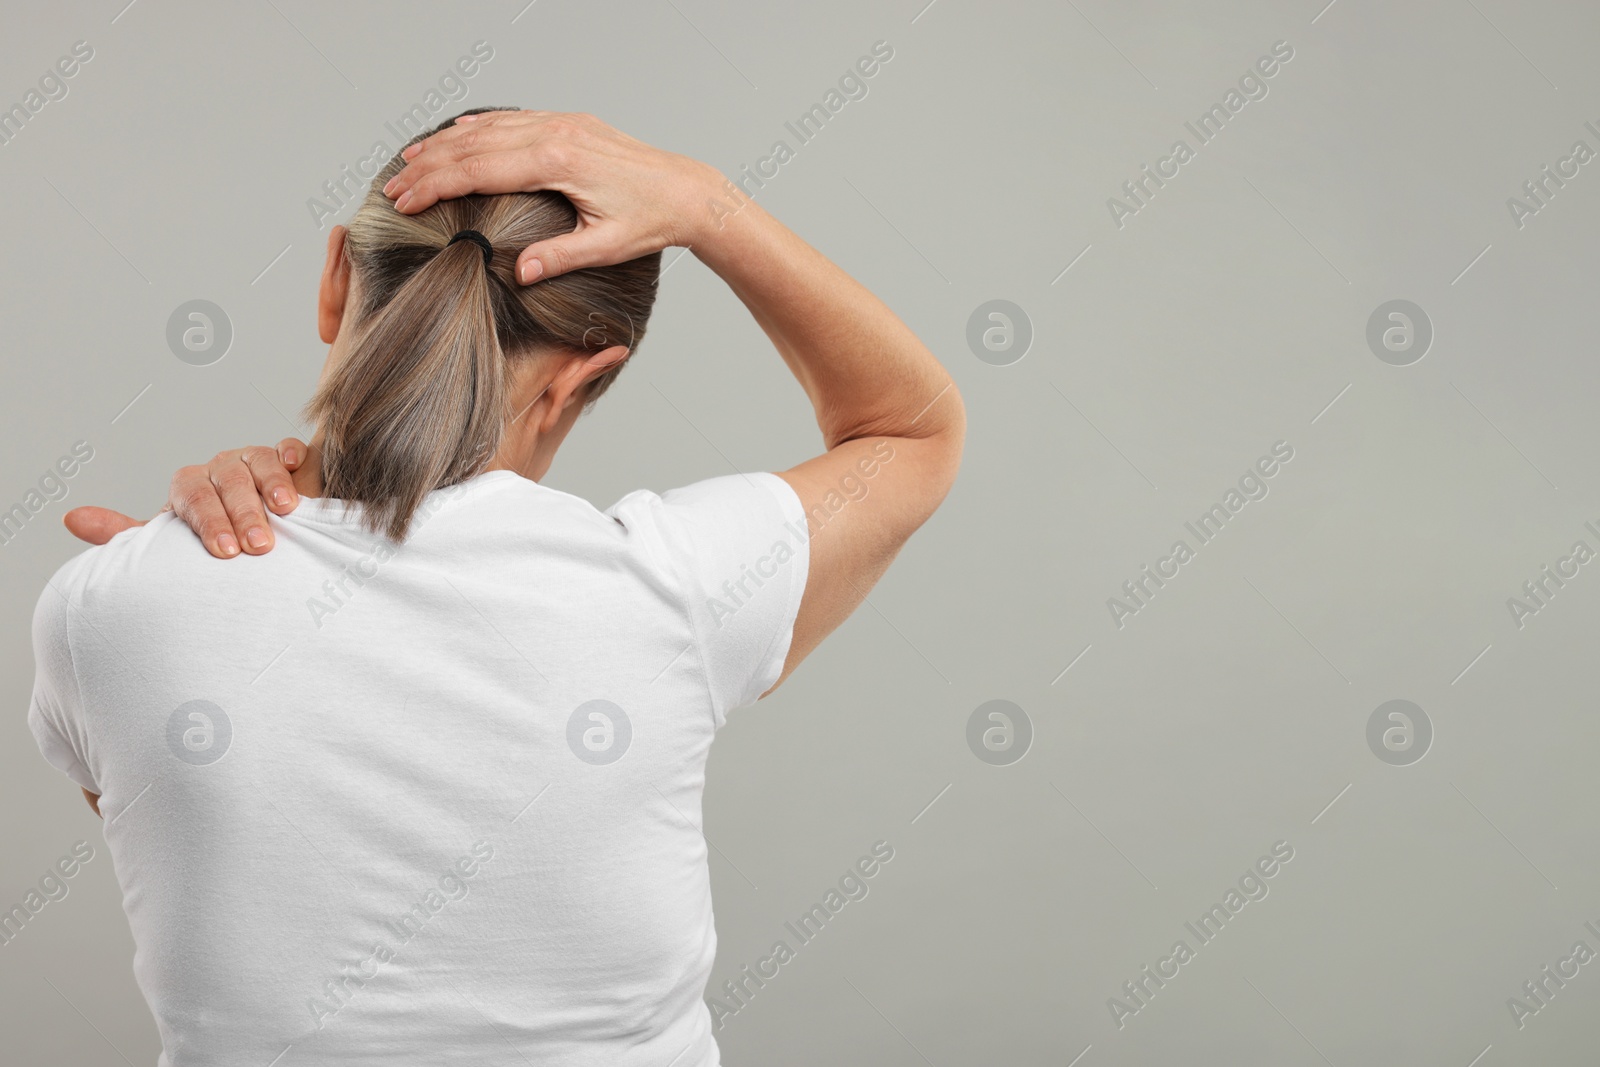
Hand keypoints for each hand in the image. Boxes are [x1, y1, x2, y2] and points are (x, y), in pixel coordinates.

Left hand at [63, 439, 306, 558]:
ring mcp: (253, 462)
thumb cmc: (213, 549)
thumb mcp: (169, 546)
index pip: (194, 497)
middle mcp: (220, 470)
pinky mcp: (288, 462)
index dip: (209, 522)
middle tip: (257, 547)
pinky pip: (288, 448)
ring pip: (258, 462)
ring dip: (272, 485)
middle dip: (244, 514)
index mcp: (191, 488)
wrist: (255, 547)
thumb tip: (70, 518)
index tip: (225, 552)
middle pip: (228, 481)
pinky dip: (292, 453)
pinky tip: (295, 466)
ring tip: (284, 513)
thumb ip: (126, 534)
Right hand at [382, 110, 722, 283]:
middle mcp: (555, 133)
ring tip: (410, 160)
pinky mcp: (570, 123)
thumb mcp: (606, 246)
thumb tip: (517, 273)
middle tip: (392, 186)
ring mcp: (562, 123)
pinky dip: (480, 127)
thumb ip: (559, 256)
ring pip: (490, 127)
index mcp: (558, 161)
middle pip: (474, 144)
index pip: (479, 169)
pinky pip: (514, 120)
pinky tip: (458, 133)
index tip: (404, 201)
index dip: (436, 185)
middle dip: (428, 165)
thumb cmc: (651, 221)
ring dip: (446, 143)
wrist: (688, 191)